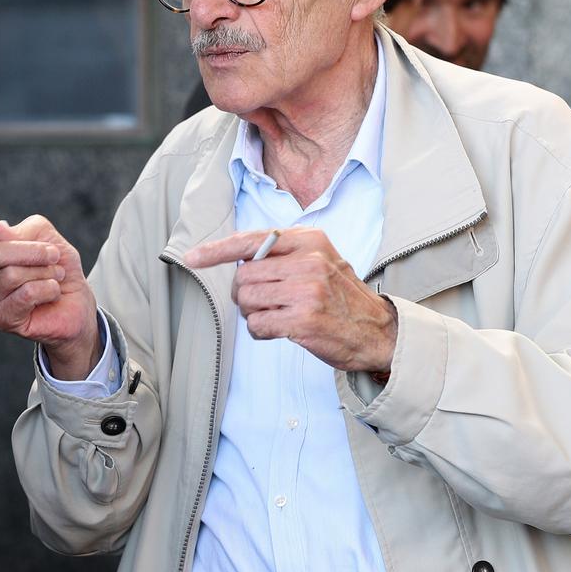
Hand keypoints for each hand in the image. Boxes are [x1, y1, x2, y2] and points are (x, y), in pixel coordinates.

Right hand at [0, 208, 98, 376]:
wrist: (76, 303)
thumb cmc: (56, 267)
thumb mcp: (44, 238)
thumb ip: (17, 232)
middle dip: (32, 252)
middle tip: (53, 255)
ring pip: (13, 275)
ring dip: (44, 272)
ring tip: (53, 278)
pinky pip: (25, 294)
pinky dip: (47, 289)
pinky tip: (50, 293)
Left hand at [184, 227, 396, 373]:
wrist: (377, 331)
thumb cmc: (341, 296)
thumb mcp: (320, 260)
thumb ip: (283, 254)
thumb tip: (239, 258)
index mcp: (309, 240)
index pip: (252, 240)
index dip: (217, 250)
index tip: (193, 257)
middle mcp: (308, 261)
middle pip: (243, 276)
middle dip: (244, 294)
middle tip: (265, 303)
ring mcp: (307, 291)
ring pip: (246, 300)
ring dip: (252, 313)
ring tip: (276, 315)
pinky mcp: (304, 320)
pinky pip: (257, 324)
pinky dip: (260, 331)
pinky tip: (280, 330)